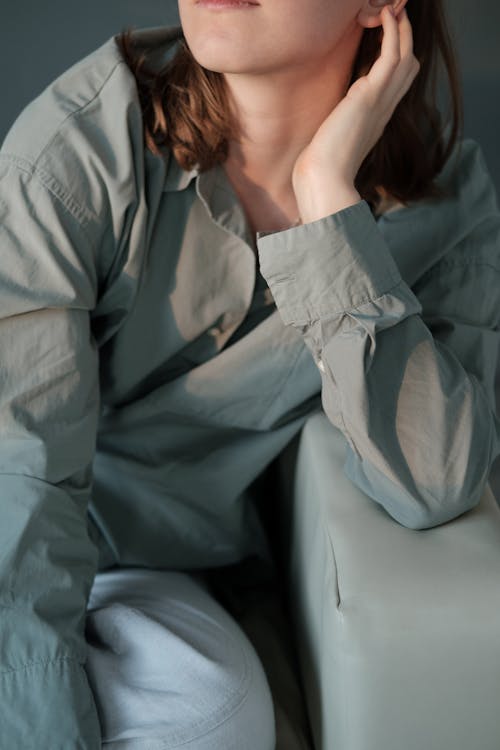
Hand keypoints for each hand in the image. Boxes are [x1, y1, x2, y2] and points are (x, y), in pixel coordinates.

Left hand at [292, 5, 420, 222]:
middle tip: (396, 16)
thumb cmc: (322, 165)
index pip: (398, 83)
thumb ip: (339, 125)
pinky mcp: (371, 94)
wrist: (324, 176)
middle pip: (409, 66)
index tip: (389, 38)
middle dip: (406, 39)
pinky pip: (392, 54)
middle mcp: (384, 108)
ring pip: (406, 56)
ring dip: (402, 30)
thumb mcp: (334, 138)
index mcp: (377, 118)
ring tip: (392, 9)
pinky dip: (392, 32)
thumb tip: (332, 123)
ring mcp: (381, 101)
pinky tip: (384, 16)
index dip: (399, 57)